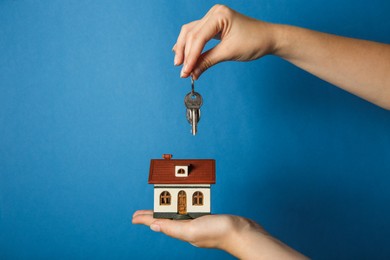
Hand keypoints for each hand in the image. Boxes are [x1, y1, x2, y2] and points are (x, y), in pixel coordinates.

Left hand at [132, 210, 307, 258]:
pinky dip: (183, 206)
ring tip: (157, 206)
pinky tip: (183, 204)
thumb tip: (154, 225)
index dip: (144, 219)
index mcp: (182, 231)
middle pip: (166, 218)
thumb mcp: (191, 230)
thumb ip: (173, 228)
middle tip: (140, 212)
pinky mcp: (207, 218)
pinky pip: (191, 210)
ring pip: (178, 214)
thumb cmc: (218, 232)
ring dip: (167, 209)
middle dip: (152, 214)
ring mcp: (198, 223)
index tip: (133, 217)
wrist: (242, 232)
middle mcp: (188, 228)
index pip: (158, 223)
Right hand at [173, 4, 276, 79]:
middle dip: (185, 54)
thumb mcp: (229, 53)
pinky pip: (197, 34)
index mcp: (219, 15)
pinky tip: (183, 54)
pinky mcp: (214, 24)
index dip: (190, 57)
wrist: (269, 38)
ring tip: (180, 65)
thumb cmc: (254, 42)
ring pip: (191, 33)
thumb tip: (192, 73)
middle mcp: (214, 13)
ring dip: (185, 49)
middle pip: (191, 34)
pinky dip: (191, 46)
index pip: (198, 38)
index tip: (185, 72)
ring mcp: (213, 17)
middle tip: (183, 72)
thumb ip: (207, 61)